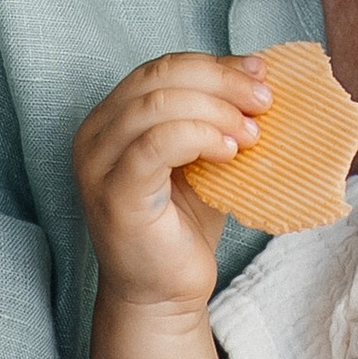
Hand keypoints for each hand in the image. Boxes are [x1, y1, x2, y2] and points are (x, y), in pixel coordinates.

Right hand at [71, 52, 260, 330]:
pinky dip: (198, 137)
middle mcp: (94, 135)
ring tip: (251, 133)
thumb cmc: (183, 225)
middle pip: (158, 78)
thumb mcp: (204, 156)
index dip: (213, 65)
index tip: (260, 74)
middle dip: (220, 82)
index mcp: (111, 118)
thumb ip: (216, 114)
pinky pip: (155, 145)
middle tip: (263, 102)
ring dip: (215, 111)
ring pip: (156, 106)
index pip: (161, 67)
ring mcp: (98, 165)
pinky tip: (228, 152)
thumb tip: (256, 69)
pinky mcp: (113, 194)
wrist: (164, 293)